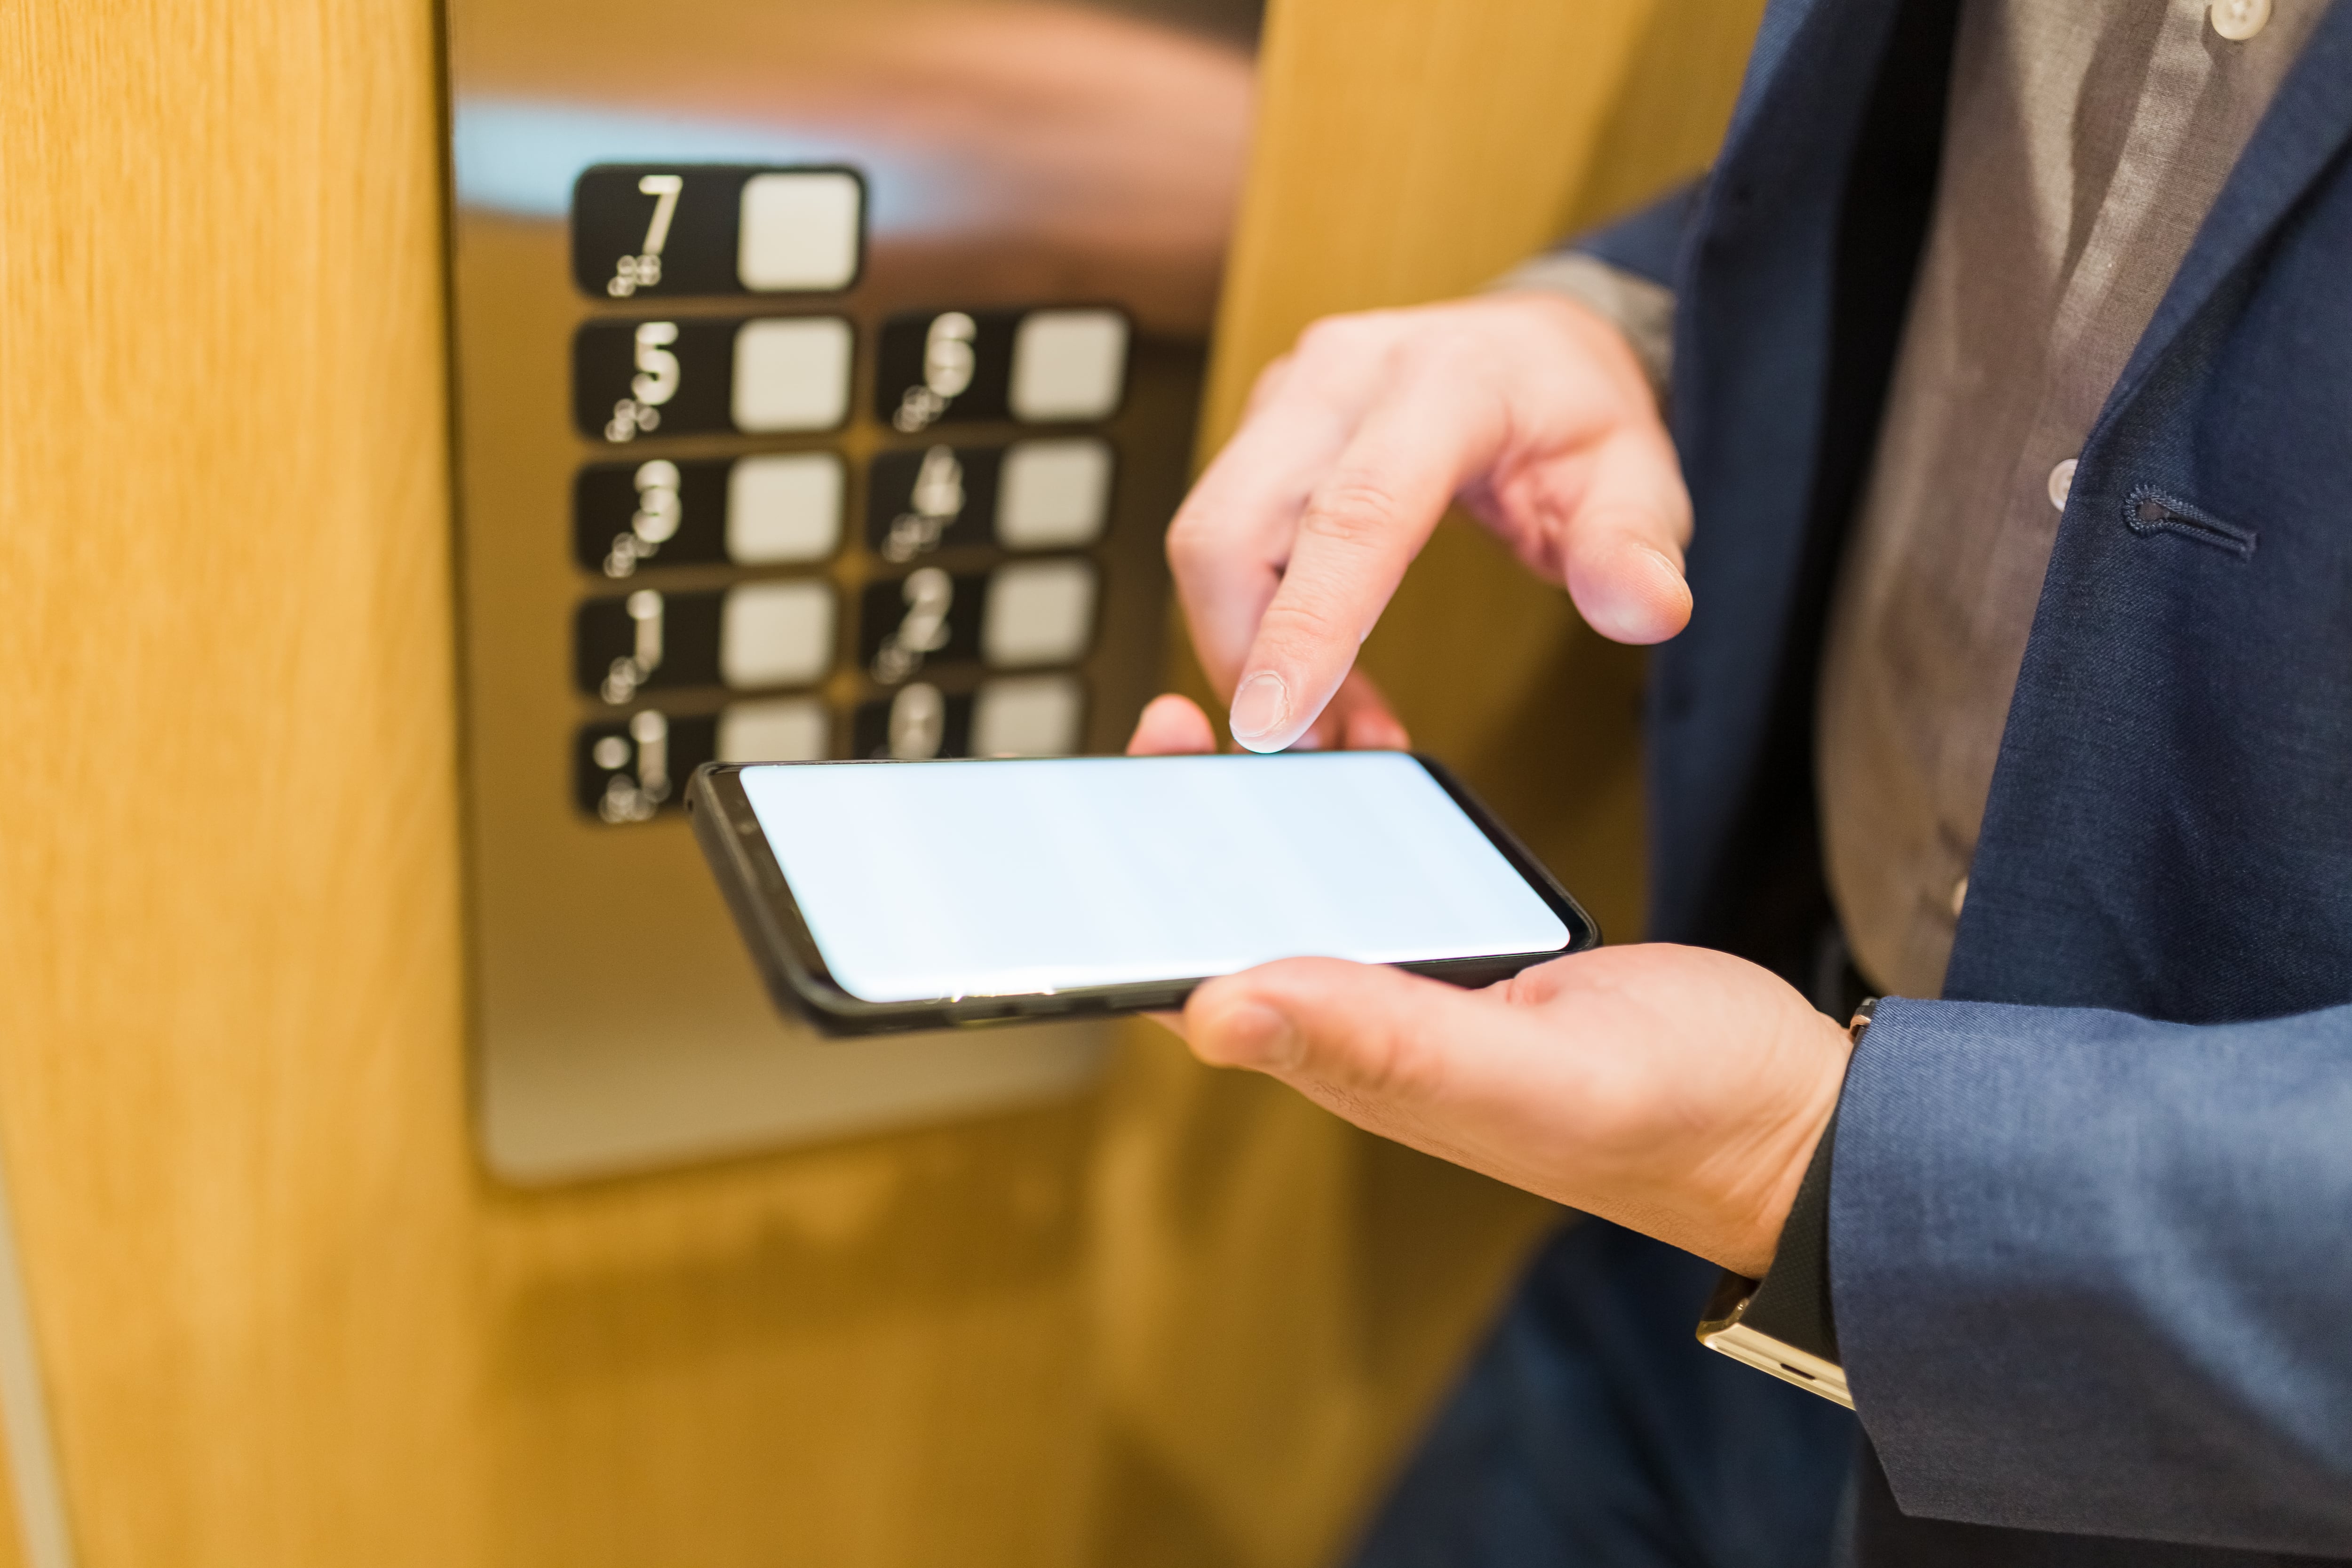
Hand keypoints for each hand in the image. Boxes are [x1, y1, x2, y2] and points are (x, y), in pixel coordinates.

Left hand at [1123, 695, 1844, 1276]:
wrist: (1796, 1120)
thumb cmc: (1682, 1116)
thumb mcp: (1531, 1072)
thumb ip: (1385, 1043)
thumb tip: (1213, 1012)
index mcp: (1363, 1066)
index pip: (1200, 993)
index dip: (1133, 916)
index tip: (1105, 812)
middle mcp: (1373, 1031)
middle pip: (1236, 934)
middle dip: (1179, 841)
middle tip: (1166, 728)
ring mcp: (1424, 993)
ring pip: (1304, 905)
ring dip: (1255, 824)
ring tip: (1226, 728)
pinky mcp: (1476, 959)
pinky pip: (1383, 891)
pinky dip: (1350, 824)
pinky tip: (1355, 763)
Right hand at [1167, 291, 1690, 753]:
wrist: (1533, 346)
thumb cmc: (1575, 416)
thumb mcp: (1638, 476)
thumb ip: (1634, 545)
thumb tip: (1644, 610)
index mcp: (1442, 381)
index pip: (1353, 515)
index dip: (1306, 626)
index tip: (1272, 725)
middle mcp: (1342, 376)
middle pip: (1232, 530)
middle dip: (1247, 656)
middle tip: (1314, 750)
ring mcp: (1287, 399)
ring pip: (1208, 543)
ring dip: (1248, 652)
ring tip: (1334, 726)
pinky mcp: (1259, 432)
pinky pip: (1223, 543)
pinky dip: (1255, 628)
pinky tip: (1323, 681)